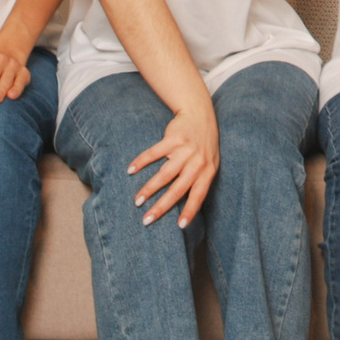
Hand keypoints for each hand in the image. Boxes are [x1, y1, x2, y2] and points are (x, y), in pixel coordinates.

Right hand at [129, 106, 219, 227]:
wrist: (199, 113)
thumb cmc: (204, 144)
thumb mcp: (209, 162)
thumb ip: (200, 180)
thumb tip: (188, 207)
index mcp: (208, 171)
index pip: (199, 195)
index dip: (190, 210)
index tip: (180, 226)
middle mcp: (197, 162)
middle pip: (178, 189)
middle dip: (162, 207)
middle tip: (147, 220)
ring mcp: (185, 150)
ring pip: (164, 174)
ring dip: (149, 189)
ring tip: (137, 201)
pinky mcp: (172, 138)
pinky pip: (154, 153)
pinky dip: (141, 162)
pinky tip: (130, 170)